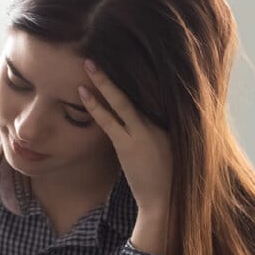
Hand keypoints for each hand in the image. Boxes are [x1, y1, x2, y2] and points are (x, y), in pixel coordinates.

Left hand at [79, 60, 172, 254]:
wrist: (165, 202)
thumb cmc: (168, 180)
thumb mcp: (170, 150)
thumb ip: (159, 133)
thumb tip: (147, 124)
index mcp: (168, 123)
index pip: (148, 94)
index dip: (133, 77)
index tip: (124, 58)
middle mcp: (156, 123)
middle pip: (134, 91)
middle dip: (116, 73)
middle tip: (99, 53)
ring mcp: (142, 133)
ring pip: (120, 101)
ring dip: (103, 82)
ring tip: (88, 65)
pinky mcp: (128, 145)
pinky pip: (109, 120)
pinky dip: (96, 106)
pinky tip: (83, 92)